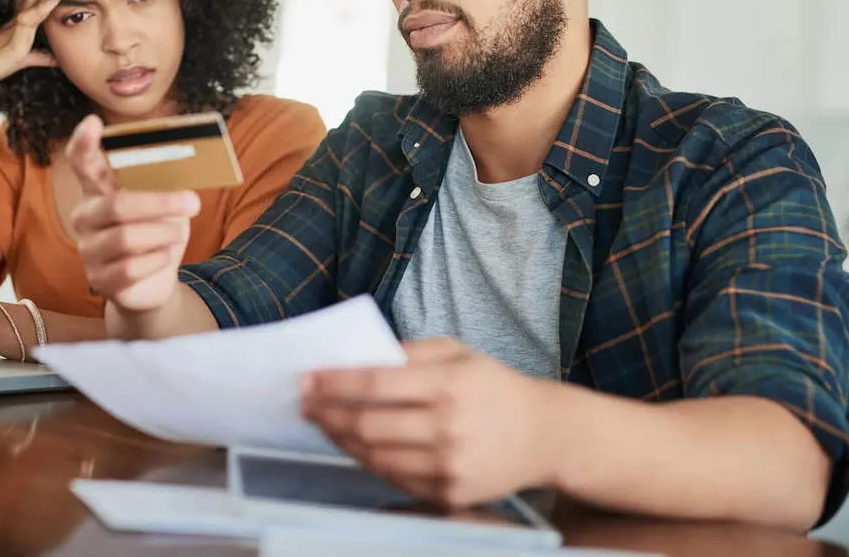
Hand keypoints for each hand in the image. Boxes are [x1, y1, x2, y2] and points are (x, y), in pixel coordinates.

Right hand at [0, 0, 61, 99]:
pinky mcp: (14, 45)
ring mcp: (14, 30)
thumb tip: (58, 59)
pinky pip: (29, 24)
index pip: (38, 0)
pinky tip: (53, 0)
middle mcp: (17, 21)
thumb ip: (40, 56)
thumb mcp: (23, 59)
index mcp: (20, 23)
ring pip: (36, 4)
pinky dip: (42, 10)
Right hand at [66, 115, 200, 313]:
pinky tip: (163, 257)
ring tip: (177, 233)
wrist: (154, 283)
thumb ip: (164, 186)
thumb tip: (185, 174)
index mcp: (99, 191)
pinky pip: (130, 268)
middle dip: (160, 203)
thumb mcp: (164, 205)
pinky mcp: (98, 280)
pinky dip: (157, 260)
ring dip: (163, 234)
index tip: (92, 121)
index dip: (84, 143)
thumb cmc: (157, 234)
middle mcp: (86, 217)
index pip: (82, 163)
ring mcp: (88, 250)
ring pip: (127, 239)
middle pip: (117, 205)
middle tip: (193, 202)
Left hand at [300, 338, 568, 508]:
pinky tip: (356, 444)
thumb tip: (356, 360)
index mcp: (450, 384)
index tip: (306, 378)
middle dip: (326, 414)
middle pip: (367, 426)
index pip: (376, 384)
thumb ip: (408, 354)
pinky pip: (394, 478)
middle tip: (305, 403)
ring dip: (340, 439)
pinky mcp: (450, 494)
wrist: (544, 435)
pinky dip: (368, 461)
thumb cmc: (494, 386)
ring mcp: (449, 466)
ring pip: (374, 457)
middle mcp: (449, 427)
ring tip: (324, 422)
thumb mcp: (458, 353)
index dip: (333, 383)